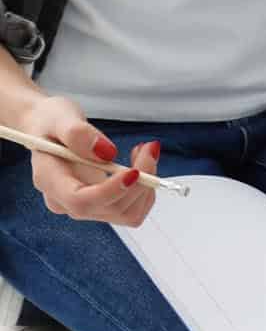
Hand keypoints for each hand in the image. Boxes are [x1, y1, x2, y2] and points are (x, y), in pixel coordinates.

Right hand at [25, 97, 156, 226]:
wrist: (51, 131)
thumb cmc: (50, 123)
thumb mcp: (59, 117)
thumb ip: (77, 134)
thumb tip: (107, 153)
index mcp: (49, 182)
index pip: (81, 201)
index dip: (111, 191)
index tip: (134, 171)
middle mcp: (66, 203)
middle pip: (111, 208)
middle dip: (139, 182)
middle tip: (149, 148)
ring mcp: (86, 208)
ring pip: (128, 213)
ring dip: (146, 185)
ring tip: (144, 151)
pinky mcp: (103, 206)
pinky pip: (134, 208)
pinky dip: (145, 187)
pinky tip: (140, 163)